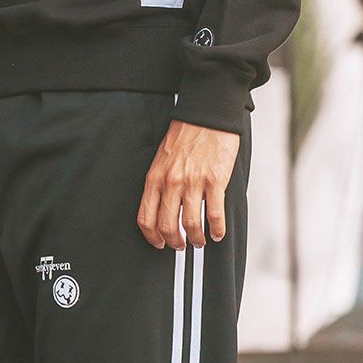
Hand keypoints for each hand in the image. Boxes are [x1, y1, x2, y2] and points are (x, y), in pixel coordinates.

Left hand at [137, 120, 239, 249]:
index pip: (146, 218)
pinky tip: (217, 233)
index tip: (159, 243)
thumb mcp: (162, 159)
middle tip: (181, 245)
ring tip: (200, 241)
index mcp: (155, 177)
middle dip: (174, 242)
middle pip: (167, 226)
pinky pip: (214, 214)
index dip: (152, 237)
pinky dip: (216, 229)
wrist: (206, 116)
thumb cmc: (186, 135)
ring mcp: (193, 182)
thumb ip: (160, 183)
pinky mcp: (214, 181)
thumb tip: (162, 208)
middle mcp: (171, 182)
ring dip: (196, 239)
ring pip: (190, 224)